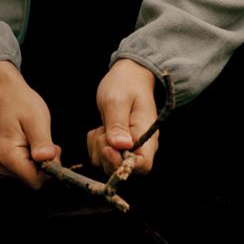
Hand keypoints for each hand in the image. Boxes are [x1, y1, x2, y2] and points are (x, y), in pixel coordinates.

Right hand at [0, 61, 60, 188]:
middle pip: (33, 179)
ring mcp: (2, 164)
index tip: (54, 149)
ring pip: (31, 174)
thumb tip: (48, 162)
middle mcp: (1, 165)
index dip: (50, 169)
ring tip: (38, 137)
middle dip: (46, 163)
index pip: (36, 181)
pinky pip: (25, 167)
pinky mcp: (5, 160)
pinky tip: (33, 141)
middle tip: (47, 140)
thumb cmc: (19, 101)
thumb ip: (42, 142)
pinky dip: (34, 157)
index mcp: (8, 156)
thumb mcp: (36, 119)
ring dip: (40, 160)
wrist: (4, 91)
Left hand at [87, 58, 157, 175]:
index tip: (108, 148)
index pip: (143, 165)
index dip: (123, 164)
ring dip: (99, 148)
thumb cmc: (126, 84)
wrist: (128, 75)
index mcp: (147, 135)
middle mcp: (140, 145)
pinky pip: (102, 156)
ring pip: (109, 163)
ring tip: (102, 126)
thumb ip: (117, 124)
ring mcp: (129, 147)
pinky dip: (95, 144)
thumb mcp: (117, 100)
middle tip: (102, 131)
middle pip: (123, 168)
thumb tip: (120, 147)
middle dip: (106, 154)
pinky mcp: (118, 146)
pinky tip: (100, 128)